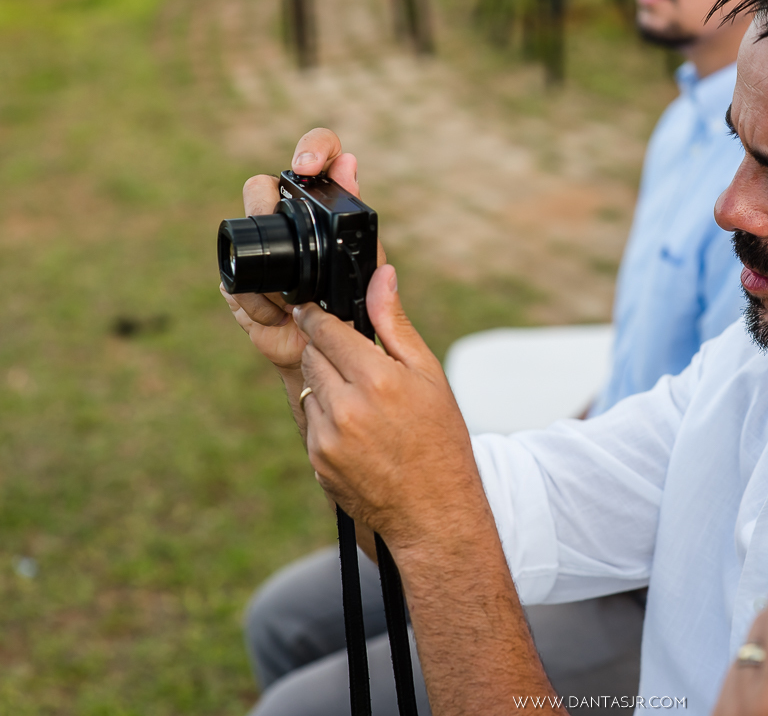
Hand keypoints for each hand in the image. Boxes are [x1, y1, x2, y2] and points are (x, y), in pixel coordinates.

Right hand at [221, 128, 382, 371]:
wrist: (326, 356)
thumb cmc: (351, 308)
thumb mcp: (362, 263)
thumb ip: (355, 219)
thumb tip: (349, 163)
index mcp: (322, 207)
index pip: (315, 155)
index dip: (312, 149)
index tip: (307, 167)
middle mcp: (284, 218)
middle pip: (260, 186)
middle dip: (267, 207)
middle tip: (287, 238)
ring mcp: (256, 247)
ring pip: (243, 229)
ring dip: (270, 268)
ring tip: (297, 300)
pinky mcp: (237, 279)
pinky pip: (236, 279)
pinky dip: (260, 302)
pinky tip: (280, 317)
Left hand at [293, 263, 477, 549]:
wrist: (434, 511)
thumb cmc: (440, 440)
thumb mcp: (429, 375)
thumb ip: (395, 324)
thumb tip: (380, 276)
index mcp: (377, 378)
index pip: (326, 329)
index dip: (321, 317)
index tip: (319, 312)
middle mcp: (346, 406)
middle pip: (312, 354)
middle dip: (328, 352)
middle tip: (358, 366)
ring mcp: (327, 436)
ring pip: (308, 387)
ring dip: (327, 386)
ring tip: (366, 406)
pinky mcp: (317, 460)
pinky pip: (311, 422)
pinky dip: (328, 419)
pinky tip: (360, 433)